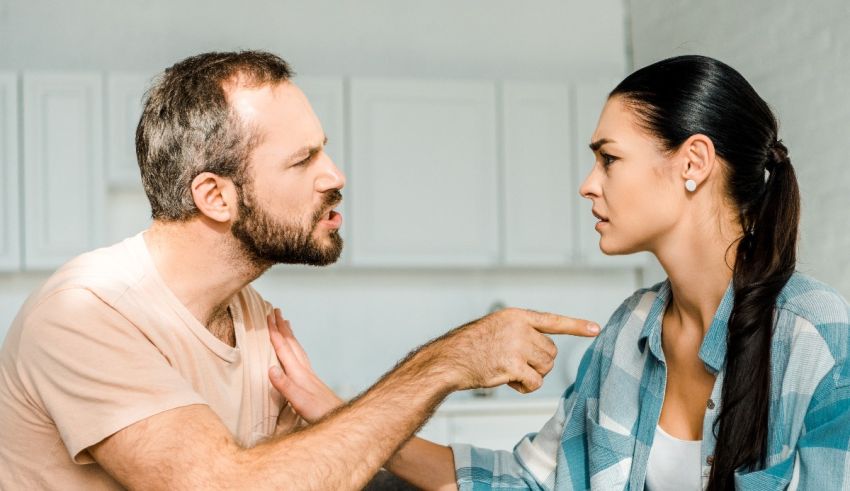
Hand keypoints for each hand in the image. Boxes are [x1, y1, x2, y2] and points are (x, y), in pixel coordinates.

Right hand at [266, 309, 343, 423]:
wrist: (341, 418)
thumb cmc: (320, 413)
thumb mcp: (299, 402)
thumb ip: (285, 386)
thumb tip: (270, 368)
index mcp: (298, 373)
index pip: (284, 348)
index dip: (274, 332)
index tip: (267, 316)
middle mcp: (304, 370)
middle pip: (292, 344)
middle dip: (282, 327)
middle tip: (276, 311)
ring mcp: (310, 375)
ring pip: (298, 349)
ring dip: (290, 335)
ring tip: (286, 324)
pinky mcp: (312, 382)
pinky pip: (301, 358)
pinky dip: (296, 349)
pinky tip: (296, 353)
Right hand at [425, 308, 599, 393]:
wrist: (450, 360)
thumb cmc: (469, 348)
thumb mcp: (496, 328)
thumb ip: (520, 333)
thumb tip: (545, 353)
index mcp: (516, 316)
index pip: (552, 320)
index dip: (576, 326)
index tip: (596, 329)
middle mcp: (519, 328)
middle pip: (550, 351)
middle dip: (538, 363)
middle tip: (516, 365)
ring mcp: (516, 346)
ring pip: (545, 367)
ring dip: (531, 375)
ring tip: (508, 371)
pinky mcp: (512, 365)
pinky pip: (535, 382)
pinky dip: (525, 387)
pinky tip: (509, 382)